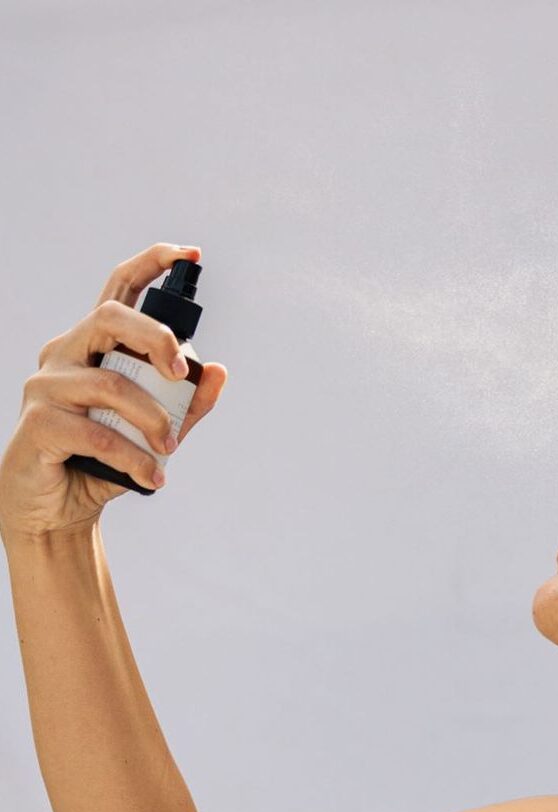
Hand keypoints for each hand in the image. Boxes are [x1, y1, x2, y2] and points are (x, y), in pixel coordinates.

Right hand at [0, 242, 227, 545]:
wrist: (58, 510)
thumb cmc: (104, 462)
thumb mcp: (155, 432)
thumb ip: (186, 404)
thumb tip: (217, 370)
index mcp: (95, 346)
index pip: (119, 291)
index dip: (152, 264)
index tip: (190, 254)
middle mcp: (67, 354)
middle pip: (111, 319)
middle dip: (156, 339)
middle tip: (181, 373)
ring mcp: (47, 385)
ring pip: (110, 385)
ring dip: (152, 420)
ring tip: (168, 451)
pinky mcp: (39, 422)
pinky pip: (97, 433)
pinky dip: (134, 458)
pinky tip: (152, 478)